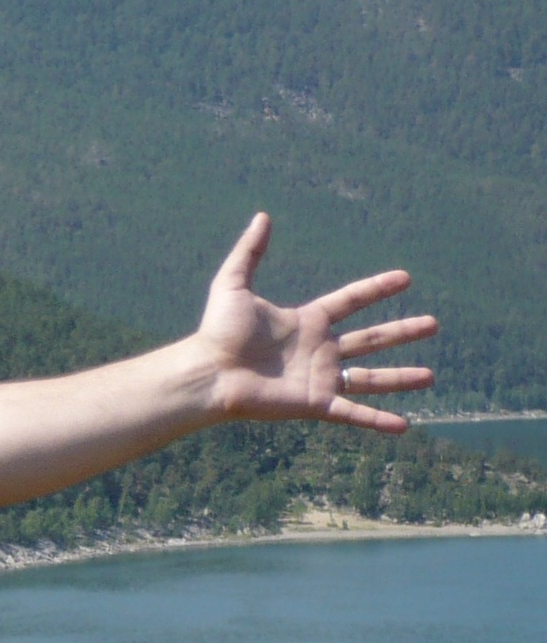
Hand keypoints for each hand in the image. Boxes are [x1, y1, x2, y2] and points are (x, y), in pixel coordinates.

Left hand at [194, 214, 436, 432]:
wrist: (208, 372)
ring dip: (400, 378)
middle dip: (402, 332)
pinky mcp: (315, 403)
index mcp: (307, 321)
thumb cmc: (217, 331)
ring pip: (370, 378)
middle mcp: (319, 350)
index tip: (406, 278)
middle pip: (371, 339)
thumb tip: (262, 215)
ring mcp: (320, 377)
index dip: (377, 288)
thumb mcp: (233, 284)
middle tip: (434, 324)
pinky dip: (378, 421)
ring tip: (430, 376)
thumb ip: (250, 251)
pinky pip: (353, 413)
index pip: (351, 300)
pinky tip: (404, 426)